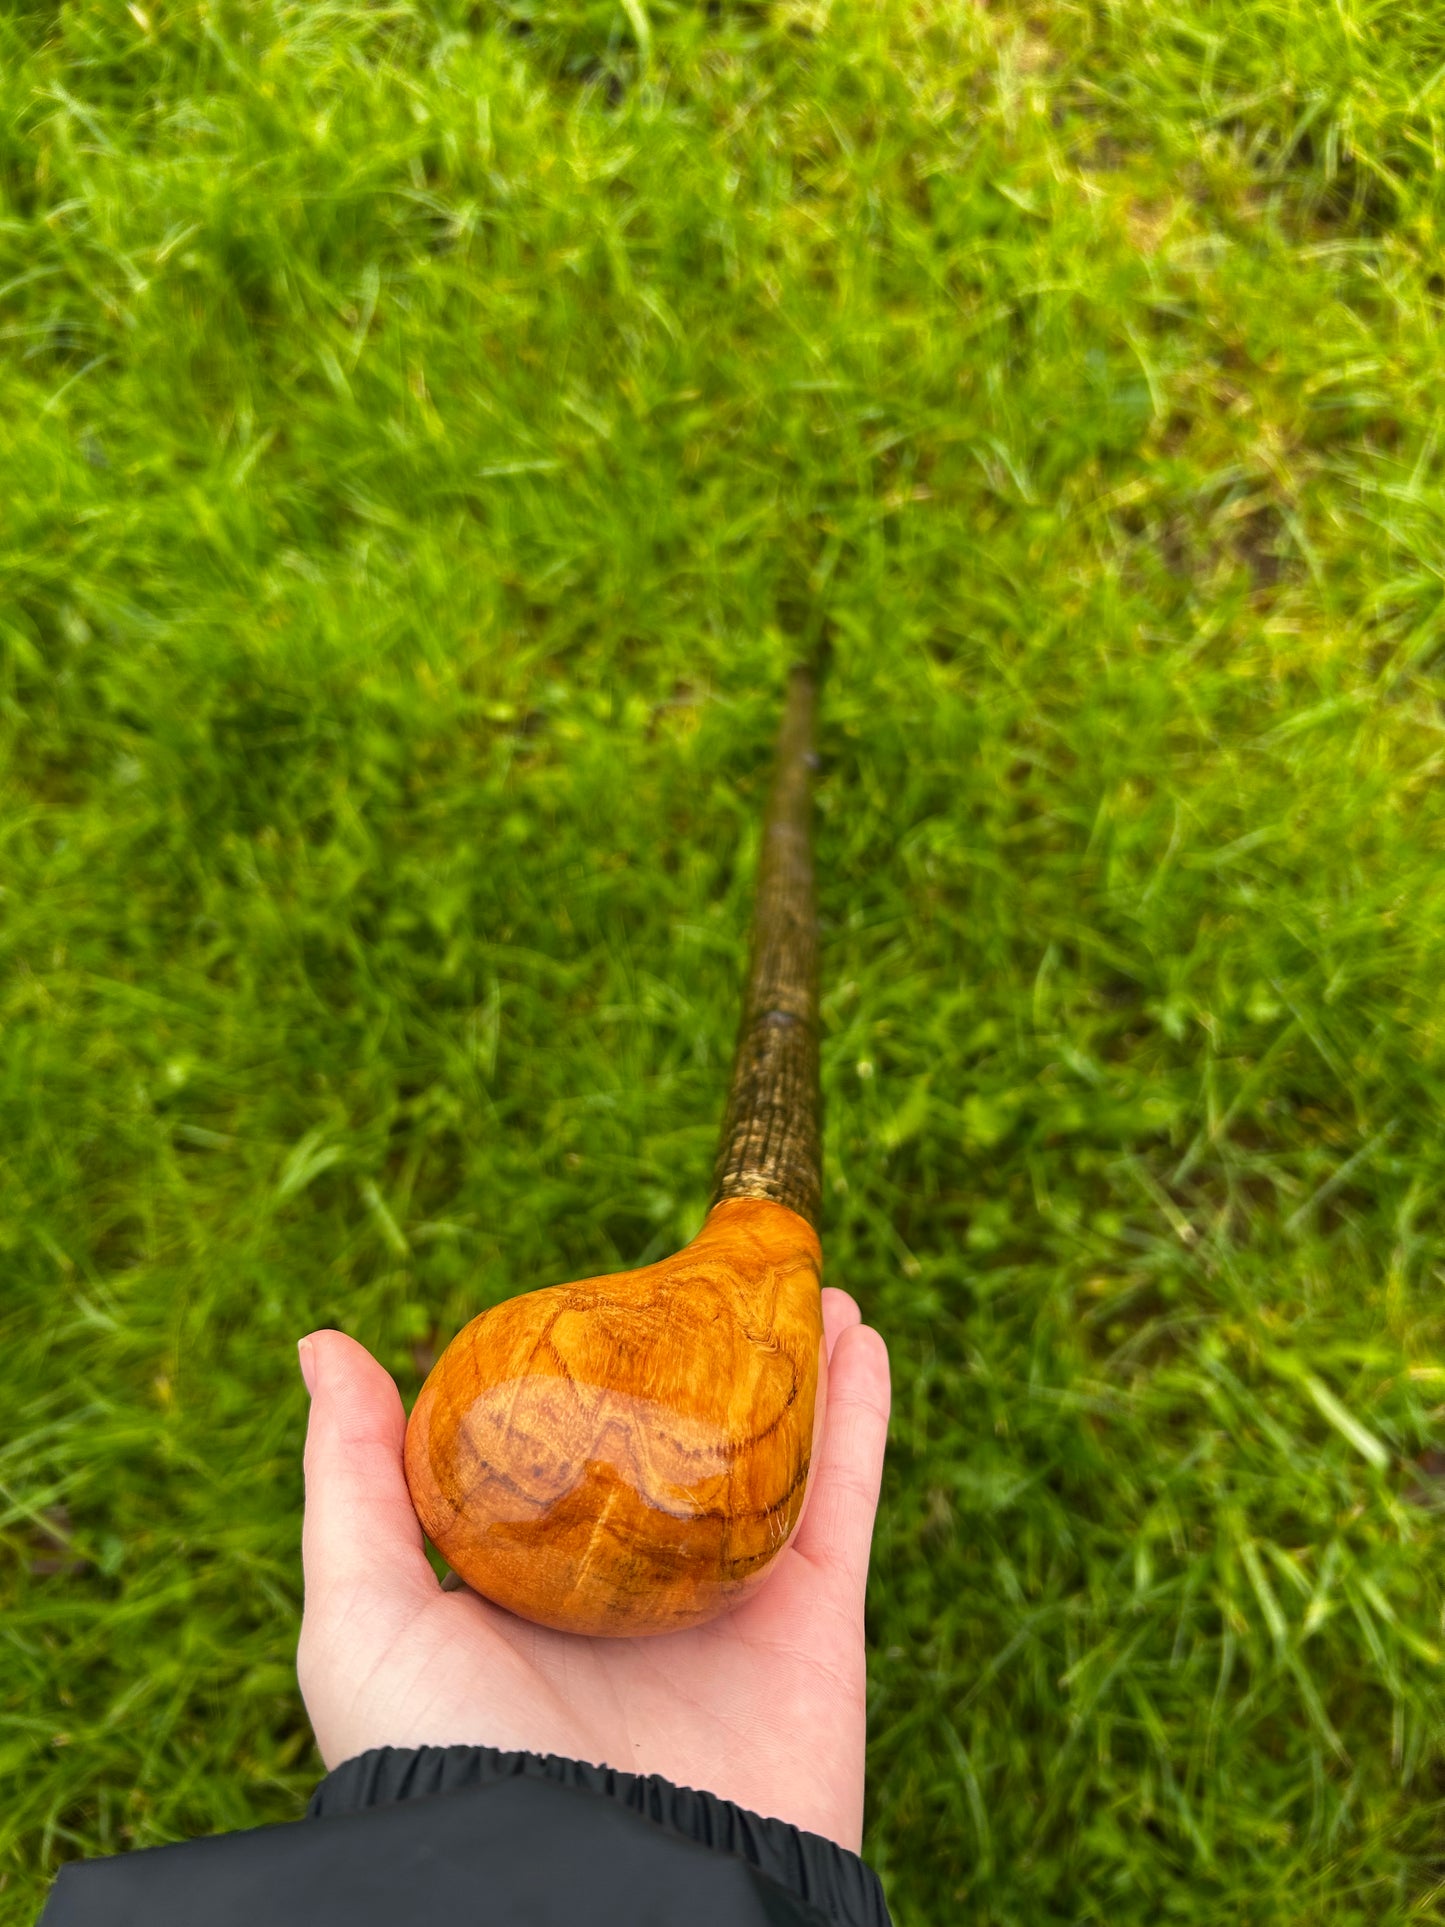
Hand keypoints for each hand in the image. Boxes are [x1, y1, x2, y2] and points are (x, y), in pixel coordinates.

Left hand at [296, 1291, 889, 1849]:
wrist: (587, 1899)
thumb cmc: (450, 1763)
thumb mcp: (365, 1617)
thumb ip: (353, 1482)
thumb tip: (325, 1342)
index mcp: (537, 1583)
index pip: (575, 1449)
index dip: (599, 1369)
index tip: (616, 1294)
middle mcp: (637, 1590)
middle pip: (687, 1443)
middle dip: (715, 1360)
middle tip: (729, 1277)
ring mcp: (728, 1608)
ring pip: (775, 1459)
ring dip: (800, 1369)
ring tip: (811, 1286)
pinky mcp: (811, 1632)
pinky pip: (841, 1504)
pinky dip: (861, 1422)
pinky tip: (863, 1341)